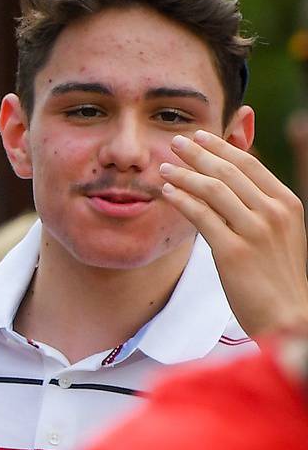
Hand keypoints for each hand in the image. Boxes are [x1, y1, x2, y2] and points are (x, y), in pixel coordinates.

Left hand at [161, 131, 307, 336]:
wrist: (286, 313)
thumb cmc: (275, 274)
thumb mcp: (277, 233)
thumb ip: (258, 207)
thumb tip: (229, 184)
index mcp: (286, 203)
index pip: (250, 165)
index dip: (223, 147)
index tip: (202, 136)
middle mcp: (273, 212)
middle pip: (229, 171)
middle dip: (199, 154)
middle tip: (177, 142)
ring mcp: (254, 231)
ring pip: (213, 190)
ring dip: (185, 175)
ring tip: (164, 168)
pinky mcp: (233, 251)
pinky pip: (201, 217)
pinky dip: (182, 200)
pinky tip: (166, 193)